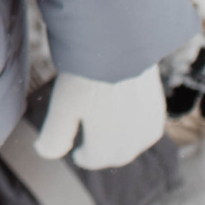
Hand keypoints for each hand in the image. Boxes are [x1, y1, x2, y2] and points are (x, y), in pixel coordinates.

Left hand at [34, 66, 165, 168]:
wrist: (122, 45)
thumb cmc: (88, 77)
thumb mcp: (62, 108)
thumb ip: (54, 136)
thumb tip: (46, 153)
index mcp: (109, 148)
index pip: (95, 159)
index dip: (84, 155)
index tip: (77, 151)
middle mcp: (133, 143)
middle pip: (116, 155)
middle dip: (103, 151)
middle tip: (92, 140)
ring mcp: (149, 125)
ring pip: (133, 143)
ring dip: (121, 140)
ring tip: (108, 127)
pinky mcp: (159, 108)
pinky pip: (146, 127)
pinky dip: (135, 126)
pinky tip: (125, 113)